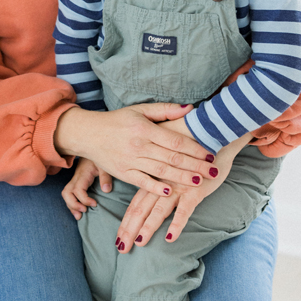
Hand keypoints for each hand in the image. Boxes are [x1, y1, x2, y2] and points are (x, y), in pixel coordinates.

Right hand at [55, 103, 214, 194]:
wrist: (87, 133)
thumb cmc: (117, 121)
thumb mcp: (139, 110)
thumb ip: (165, 110)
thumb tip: (190, 109)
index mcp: (144, 129)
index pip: (176, 141)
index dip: (195, 148)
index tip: (210, 154)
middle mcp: (139, 145)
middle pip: (172, 157)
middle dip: (195, 166)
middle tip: (213, 171)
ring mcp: (130, 160)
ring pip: (161, 171)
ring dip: (182, 177)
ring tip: (199, 182)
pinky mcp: (123, 173)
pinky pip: (142, 182)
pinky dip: (156, 188)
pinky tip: (170, 192)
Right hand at [61, 158, 111, 218]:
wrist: (94, 147)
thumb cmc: (101, 157)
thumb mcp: (105, 165)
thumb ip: (106, 177)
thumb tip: (106, 191)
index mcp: (83, 175)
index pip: (77, 190)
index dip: (84, 200)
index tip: (95, 204)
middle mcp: (76, 178)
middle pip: (66, 193)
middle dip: (73, 205)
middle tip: (84, 211)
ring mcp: (75, 180)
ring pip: (66, 194)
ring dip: (71, 206)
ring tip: (80, 216)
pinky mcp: (77, 182)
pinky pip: (69, 194)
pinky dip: (72, 203)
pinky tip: (79, 210)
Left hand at [115, 134, 250, 250]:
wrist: (208, 129)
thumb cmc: (187, 142)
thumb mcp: (168, 157)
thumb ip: (159, 171)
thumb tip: (153, 186)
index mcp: (153, 178)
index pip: (135, 204)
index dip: (126, 221)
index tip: (118, 237)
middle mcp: (161, 184)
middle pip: (141, 210)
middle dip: (130, 230)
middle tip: (122, 248)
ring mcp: (177, 187)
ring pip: (158, 211)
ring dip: (148, 228)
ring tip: (139, 242)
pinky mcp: (194, 190)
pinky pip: (184, 210)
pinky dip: (177, 224)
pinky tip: (170, 237)